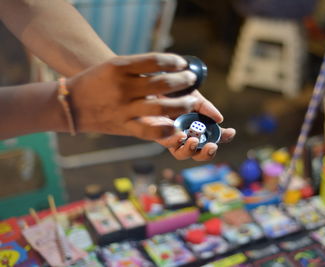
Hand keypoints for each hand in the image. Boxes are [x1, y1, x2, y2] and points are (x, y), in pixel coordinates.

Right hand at [66, 53, 198, 139]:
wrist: (70, 104)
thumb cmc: (96, 82)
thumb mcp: (113, 66)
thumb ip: (138, 68)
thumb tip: (169, 69)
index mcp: (119, 67)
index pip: (155, 61)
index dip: (174, 62)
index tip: (183, 64)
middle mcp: (122, 87)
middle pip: (163, 83)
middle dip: (183, 81)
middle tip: (192, 79)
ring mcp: (123, 109)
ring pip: (162, 107)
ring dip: (182, 104)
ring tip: (192, 101)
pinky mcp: (124, 126)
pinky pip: (150, 131)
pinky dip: (167, 130)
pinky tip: (178, 127)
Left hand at [156, 90, 235, 160]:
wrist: (153, 81)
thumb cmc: (174, 90)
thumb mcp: (193, 95)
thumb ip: (205, 107)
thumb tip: (219, 119)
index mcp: (197, 126)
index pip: (212, 136)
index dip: (223, 137)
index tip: (230, 132)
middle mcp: (185, 134)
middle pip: (198, 153)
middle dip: (207, 154)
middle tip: (212, 147)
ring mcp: (171, 136)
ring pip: (181, 154)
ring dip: (190, 150)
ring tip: (194, 141)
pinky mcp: (157, 134)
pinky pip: (166, 143)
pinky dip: (175, 141)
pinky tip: (180, 135)